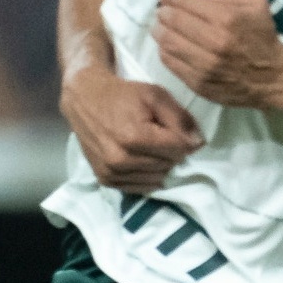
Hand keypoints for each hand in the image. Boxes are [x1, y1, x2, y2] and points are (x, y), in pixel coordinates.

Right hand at [60, 64, 201, 192]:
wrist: (84, 99)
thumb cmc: (122, 95)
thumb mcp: (155, 95)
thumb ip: (180, 119)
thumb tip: (198, 144)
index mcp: (134, 137)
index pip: (178, 150)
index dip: (183, 139)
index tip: (176, 129)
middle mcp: (121, 160)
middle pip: (168, 165)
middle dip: (170, 152)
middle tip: (159, 136)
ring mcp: (111, 172)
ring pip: (156, 179)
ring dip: (159, 165)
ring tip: (149, 147)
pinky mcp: (105, 180)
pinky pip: (138, 188)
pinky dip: (146, 176)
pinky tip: (141, 160)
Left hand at [154, 0, 282, 108]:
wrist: (273, 78)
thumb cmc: (262, 37)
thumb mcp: (256, 4)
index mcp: (227, 19)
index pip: (187, 2)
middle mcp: (214, 41)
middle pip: (173, 21)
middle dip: (163, 12)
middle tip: (161, 11)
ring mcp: (204, 65)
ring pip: (168, 42)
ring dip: (159, 31)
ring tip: (160, 26)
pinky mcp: (198, 83)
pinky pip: (171, 63)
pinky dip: (164, 50)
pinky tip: (167, 45)